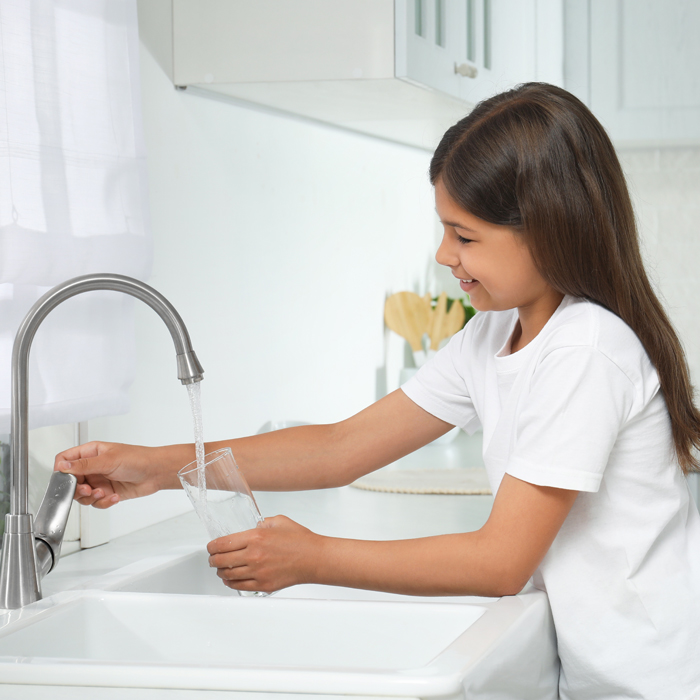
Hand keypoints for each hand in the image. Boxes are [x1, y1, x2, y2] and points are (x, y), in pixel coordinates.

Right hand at [54, 441, 172, 508]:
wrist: (156, 472)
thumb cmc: (138, 458)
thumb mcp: (108, 460)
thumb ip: (84, 465)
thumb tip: (63, 466)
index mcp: (91, 453)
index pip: (65, 460)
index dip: (61, 471)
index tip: (66, 480)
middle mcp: (93, 467)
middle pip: (71, 482)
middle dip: (77, 489)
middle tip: (88, 490)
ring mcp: (100, 480)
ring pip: (82, 495)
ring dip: (91, 498)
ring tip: (103, 493)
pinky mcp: (107, 493)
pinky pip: (96, 503)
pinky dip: (104, 502)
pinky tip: (114, 497)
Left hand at [207, 515, 320, 593]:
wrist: (314, 558)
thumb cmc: (300, 540)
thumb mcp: (279, 521)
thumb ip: (262, 522)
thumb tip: (252, 527)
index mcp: (256, 537)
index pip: (222, 543)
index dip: (211, 546)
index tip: (210, 547)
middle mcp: (254, 555)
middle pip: (220, 560)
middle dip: (212, 559)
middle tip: (212, 558)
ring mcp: (258, 572)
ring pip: (227, 574)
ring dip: (220, 571)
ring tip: (220, 568)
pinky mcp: (263, 585)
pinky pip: (239, 586)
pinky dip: (230, 582)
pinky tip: (230, 578)